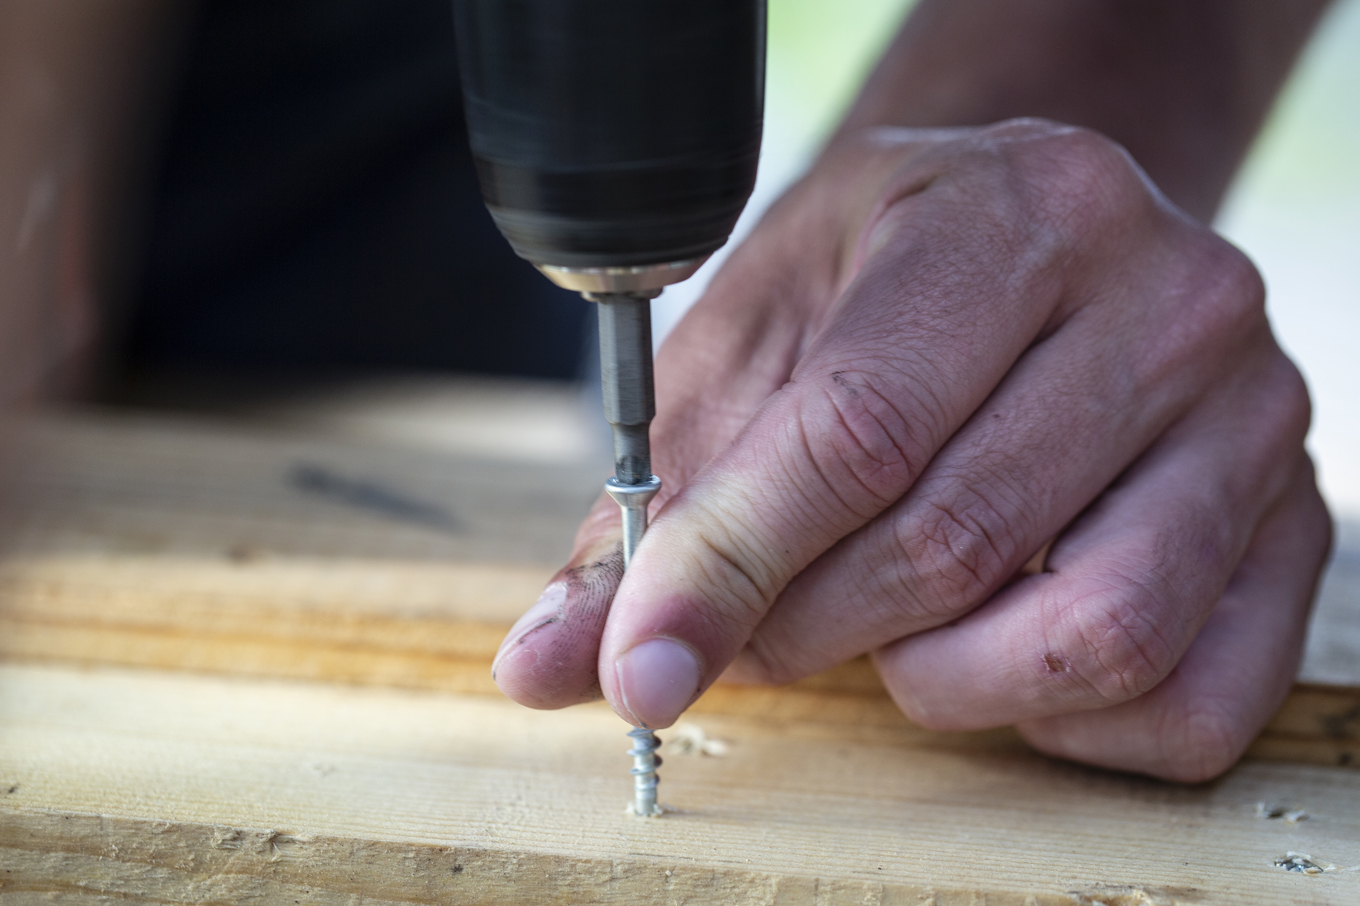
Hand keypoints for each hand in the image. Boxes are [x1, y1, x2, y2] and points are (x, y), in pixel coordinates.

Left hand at [491, 119, 1330, 781]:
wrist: (1039, 238)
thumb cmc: (884, 287)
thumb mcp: (751, 345)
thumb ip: (655, 504)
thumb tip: (554, 661)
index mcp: (1009, 215)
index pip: (858, 428)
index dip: (732, 568)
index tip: (638, 668)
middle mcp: (1164, 299)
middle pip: (959, 540)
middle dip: (816, 627)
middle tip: (761, 628)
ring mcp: (1253, 416)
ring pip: (1095, 634)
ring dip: (944, 680)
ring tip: (886, 631)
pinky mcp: (1298, 521)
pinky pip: (1192, 698)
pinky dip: (1068, 725)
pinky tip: (1001, 656)